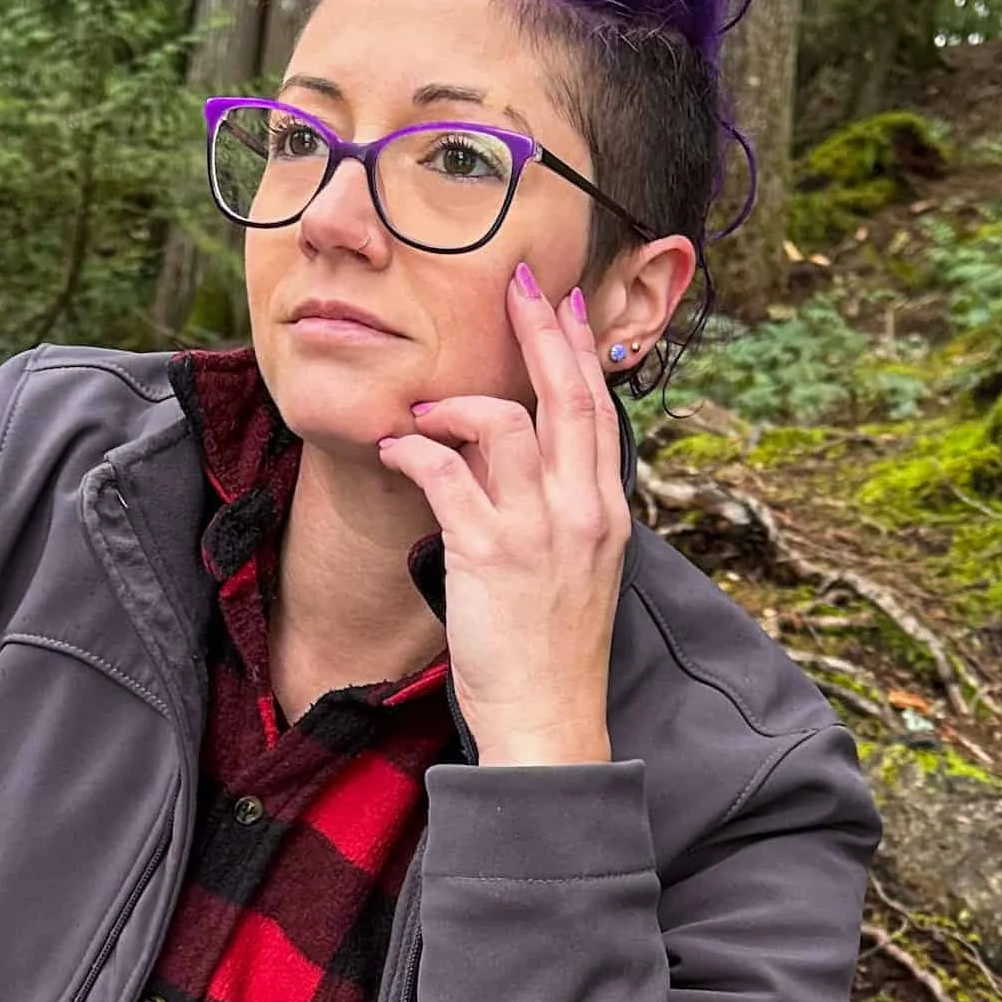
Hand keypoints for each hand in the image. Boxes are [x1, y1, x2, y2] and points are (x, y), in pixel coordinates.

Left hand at [374, 266, 627, 766]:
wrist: (550, 720)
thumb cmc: (551, 654)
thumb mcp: (574, 571)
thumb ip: (558, 515)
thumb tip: (522, 468)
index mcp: (604, 512)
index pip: (598, 412)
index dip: (581, 353)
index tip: (565, 306)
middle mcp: (582, 511)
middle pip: (567, 397)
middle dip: (542, 331)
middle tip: (520, 281)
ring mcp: (540, 530)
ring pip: (509, 424)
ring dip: (460, 403)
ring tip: (424, 409)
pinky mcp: (490, 554)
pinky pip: (450, 475)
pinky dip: (419, 450)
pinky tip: (397, 447)